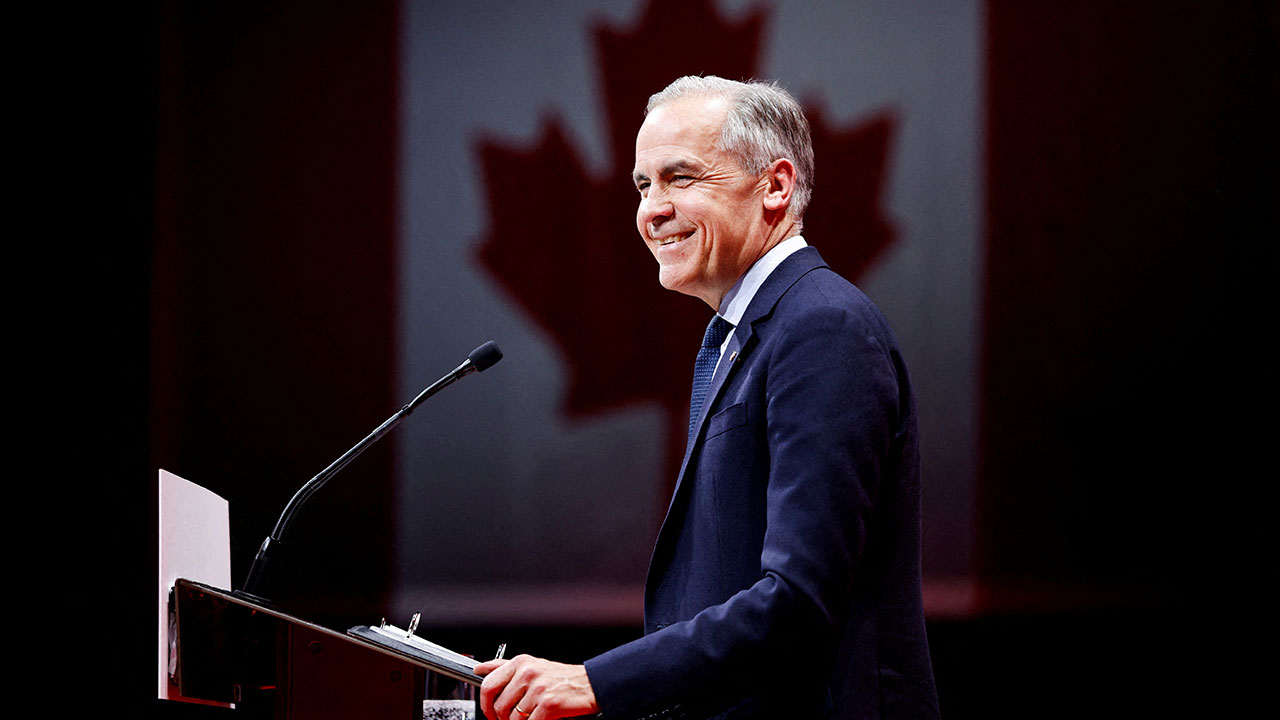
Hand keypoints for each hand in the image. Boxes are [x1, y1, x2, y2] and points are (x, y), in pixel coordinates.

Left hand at [475, 655, 598, 719]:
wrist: (590, 684)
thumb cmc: (562, 677)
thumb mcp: (531, 665)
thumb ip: (504, 666)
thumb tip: (480, 668)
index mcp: (521, 663)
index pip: (488, 684)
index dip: (485, 704)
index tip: (490, 712)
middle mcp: (528, 673)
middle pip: (498, 706)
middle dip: (500, 719)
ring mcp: (538, 689)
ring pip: (512, 718)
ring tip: (529, 718)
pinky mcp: (548, 704)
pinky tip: (539, 719)